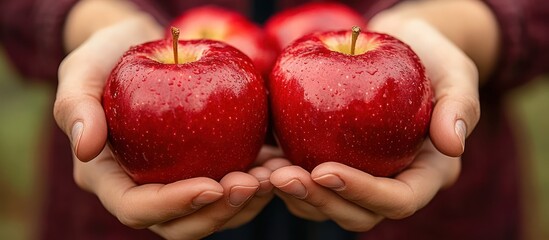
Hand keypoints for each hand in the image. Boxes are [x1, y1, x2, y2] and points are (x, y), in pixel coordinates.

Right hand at [53, 15, 277, 238]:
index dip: (175, 205)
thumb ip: (76, 106)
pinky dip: (253, 184)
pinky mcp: (201, 169)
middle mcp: (143, 189)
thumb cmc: (106, 57)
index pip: (137, 208)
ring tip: (273, 177)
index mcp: (109, 178)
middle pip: (179, 224)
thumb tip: (85, 147)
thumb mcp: (81, 70)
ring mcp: (174, 183)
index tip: (212, 185)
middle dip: (217, 212)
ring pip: (210, 214)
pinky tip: (276, 165)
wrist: (140, 50)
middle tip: (252, 184)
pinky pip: (228, 189)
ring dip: (243, 204)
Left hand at [269, 8, 484, 230]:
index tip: (324, 170)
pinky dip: (285, 177)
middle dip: (319, 200)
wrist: (402, 49)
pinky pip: (310, 182)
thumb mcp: (456, 73)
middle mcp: (391, 184)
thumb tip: (453, 144)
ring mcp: (362, 177)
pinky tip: (262, 160)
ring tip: (265, 172)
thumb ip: (460, 106)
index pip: (397, 199)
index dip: (361, 192)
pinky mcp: (336, 162)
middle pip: (357, 213)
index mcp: (425, 174)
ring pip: (327, 205)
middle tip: (282, 177)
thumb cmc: (433, 58)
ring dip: (295, 195)